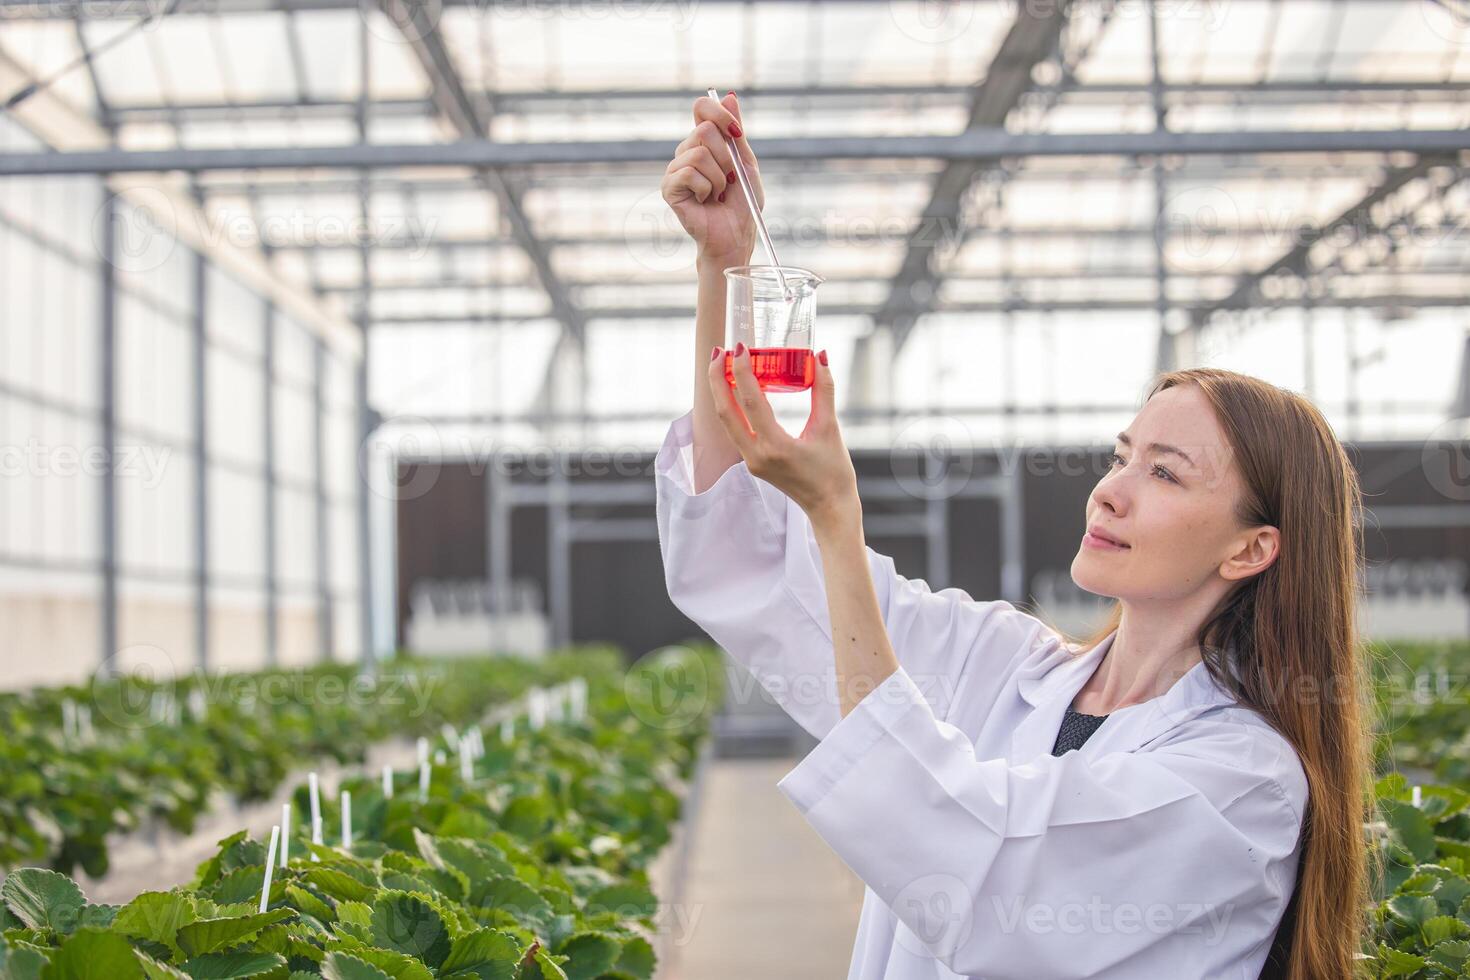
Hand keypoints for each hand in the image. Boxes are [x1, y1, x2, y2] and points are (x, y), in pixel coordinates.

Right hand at [661, 92, 763, 269]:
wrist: (735, 235)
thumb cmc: (742, 202)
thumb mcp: (745, 162)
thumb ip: (735, 131)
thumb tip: (729, 95)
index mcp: (704, 142)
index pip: (702, 107)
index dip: (720, 114)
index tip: (737, 134)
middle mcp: (686, 151)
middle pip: (704, 129)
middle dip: (726, 157)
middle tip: (729, 180)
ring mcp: (675, 169)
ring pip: (698, 153)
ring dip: (718, 177)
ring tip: (718, 193)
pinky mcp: (668, 187)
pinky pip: (689, 173)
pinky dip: (706, 188)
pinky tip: (705, 201)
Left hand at [705, 345, 859, 529]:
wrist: (829, 508)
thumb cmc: (833, 472)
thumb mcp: (830, 429)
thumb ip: (824, 391)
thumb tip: (821, 357)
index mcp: (775, 446)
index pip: (750, 402)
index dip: (741, 371)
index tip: (740, 347)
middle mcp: (756, 455)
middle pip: (725, 410)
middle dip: (717, 377)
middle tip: (719, 350)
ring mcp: (751, 461)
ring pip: (726, 421)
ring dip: (721, 391)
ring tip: (722, 364)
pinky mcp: (752, 463)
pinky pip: (735, 429)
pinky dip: (732, 406)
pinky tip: (737, 389)